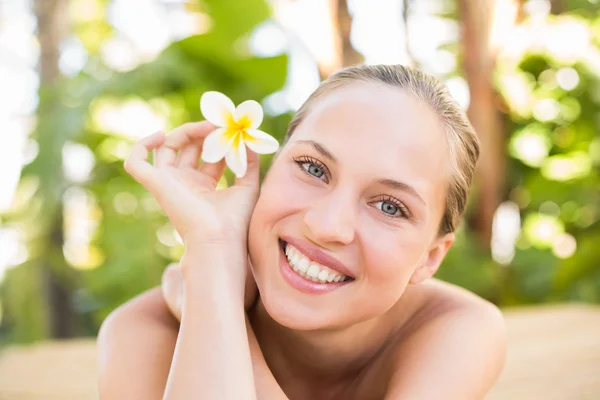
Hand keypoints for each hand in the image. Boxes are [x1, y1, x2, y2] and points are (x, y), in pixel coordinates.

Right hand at [124, 122, 260, 276]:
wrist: (219, 238)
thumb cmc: (235, 221)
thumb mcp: (248, 186)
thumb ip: (250, 162)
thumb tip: (249, 139)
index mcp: (204, 186)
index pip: (208, 155)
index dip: (219, 140)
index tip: (233, 130)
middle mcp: (184, 183)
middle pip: (187, 148)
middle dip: (203, 132)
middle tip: (220, 125)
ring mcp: (169, 183)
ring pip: (165, 148)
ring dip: (184, 132)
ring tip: (206, 127)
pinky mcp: (155, 185)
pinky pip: (135, 162)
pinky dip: (141, 145)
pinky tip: (161, 135)